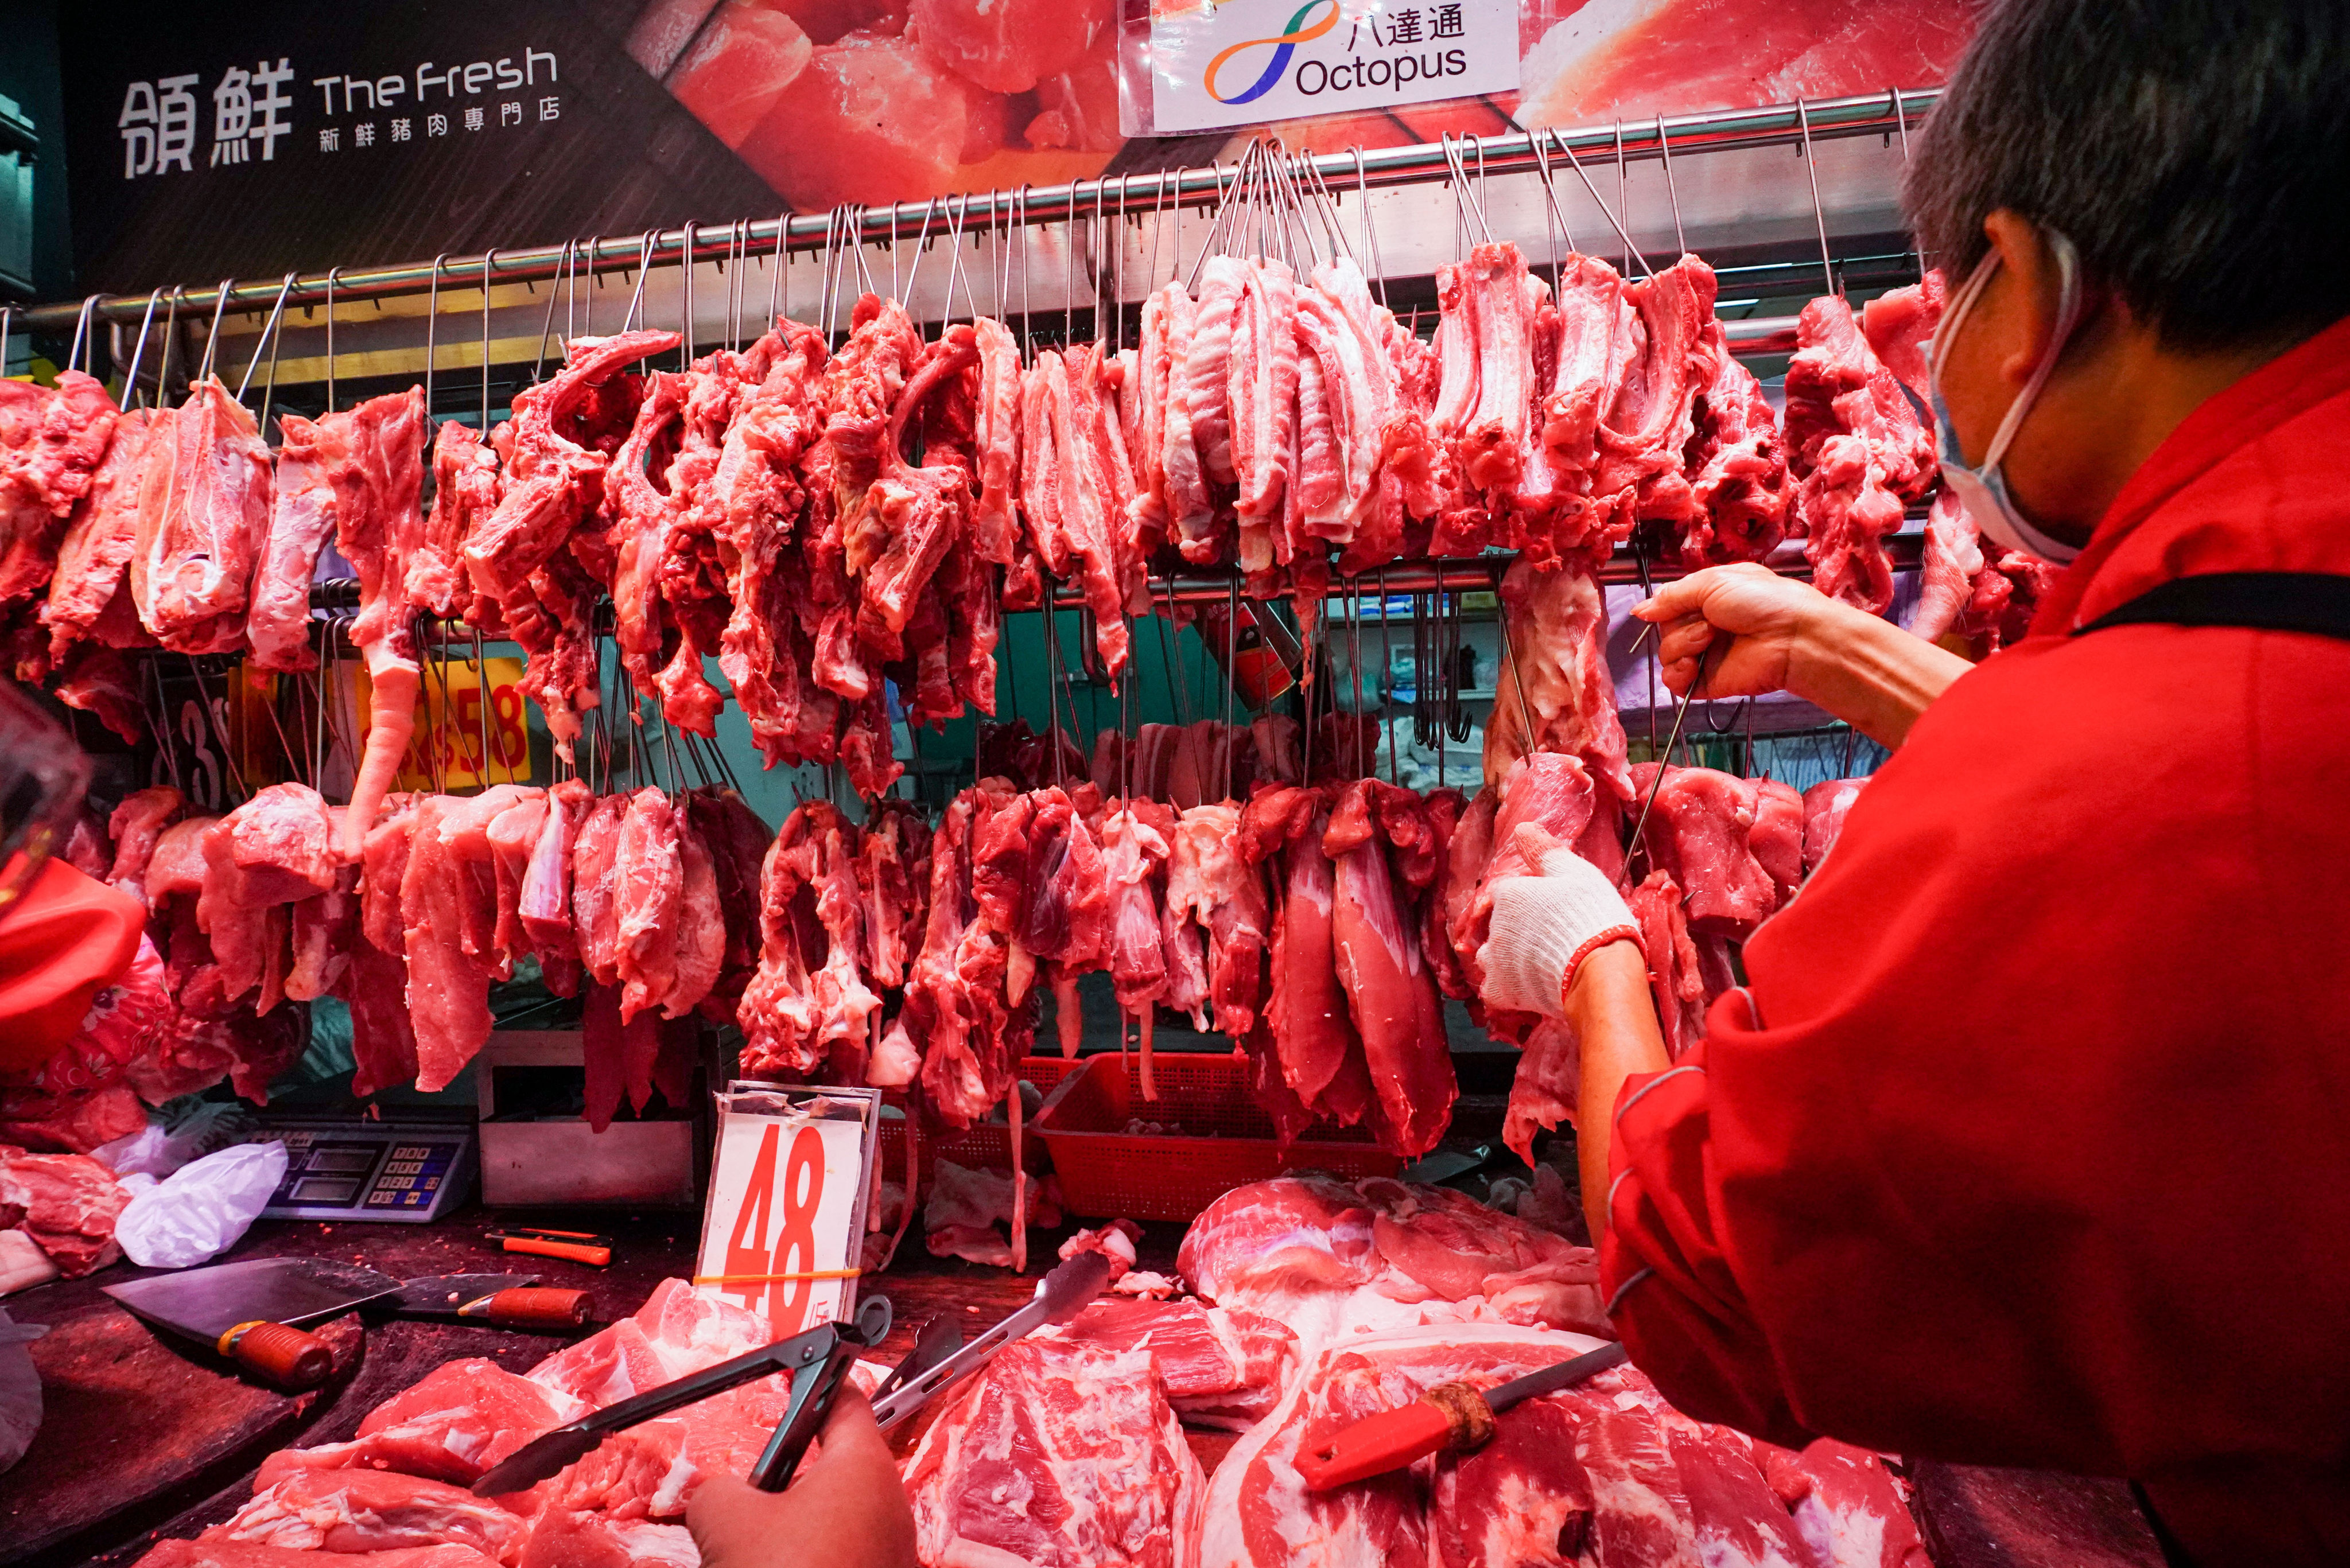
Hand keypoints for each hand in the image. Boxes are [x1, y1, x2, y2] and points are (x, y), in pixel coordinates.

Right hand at [687, 1390, 916, 1567]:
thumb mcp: (726, 1521)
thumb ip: (718, 1490)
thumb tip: (719, 1496)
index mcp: (863, 1466)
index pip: (846, 1399)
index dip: (815, 1381)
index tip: (794, 1370)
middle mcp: (888, 1504)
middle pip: (834, 1466)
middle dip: (785, 1479)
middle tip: (747, 1495)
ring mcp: (890, 1552)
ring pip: (833, 1519)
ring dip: (791, 1528)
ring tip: (752, 1550)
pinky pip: (839, 1556)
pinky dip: (808, 1559)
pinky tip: (774, 1566)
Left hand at [1477, 830, 1642, 1019]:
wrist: (1600, 971)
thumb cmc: (1593, 918)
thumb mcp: (1576, 873)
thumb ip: (1544, 851)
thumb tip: (1523, 829)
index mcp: (1510, 893)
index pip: (1512, 894)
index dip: (1535, 903)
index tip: (1558, 914)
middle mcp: (1495, 925)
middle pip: (1503, 924)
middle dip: (1522, 930)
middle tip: (1557, 940)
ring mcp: (1495, 960)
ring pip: (1493, 955)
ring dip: (1510, 958)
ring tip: (1543, 964)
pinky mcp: (1500, 991)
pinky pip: (1495, 988)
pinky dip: (1510, 987)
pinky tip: (1533, 985)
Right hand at [1632, 563, 1839, 700]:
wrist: (1792, 637)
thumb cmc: (1762, 601)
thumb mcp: (1712, 582)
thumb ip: (1672, 596)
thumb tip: (1639, 610)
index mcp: (1709, 598)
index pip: (1670, 604)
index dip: (1665, 606)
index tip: (1666, 606)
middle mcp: (1705, 626)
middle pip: (1665, 629)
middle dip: (1679, 625)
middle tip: (1708, 623)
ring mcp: (1705, 655)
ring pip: (1666, 653)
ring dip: (1681, 645)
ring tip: (1709, 639)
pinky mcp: (1706, 682)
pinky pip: (1674, 681)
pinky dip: (1678, 672)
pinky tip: (1693, 664)